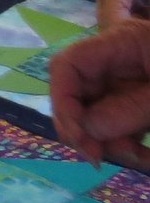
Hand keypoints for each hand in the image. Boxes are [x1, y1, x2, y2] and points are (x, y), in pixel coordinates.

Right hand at [51, 21, 149, 168]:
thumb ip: (128, 109)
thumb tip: (85, 131)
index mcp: (122, 43)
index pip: (68, 64)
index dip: (62, 99)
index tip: (77, 137)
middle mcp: (116, 62)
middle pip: (77, 93)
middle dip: (84, 128)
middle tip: (97, 158)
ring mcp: (127, 83)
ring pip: (96, 115)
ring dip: (110, 143)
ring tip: (138, 160)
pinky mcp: (138, 104)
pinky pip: (119, 125)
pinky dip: (127, 146)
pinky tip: (144, 160)